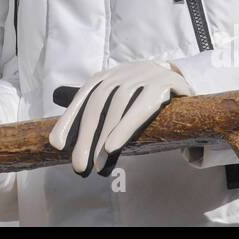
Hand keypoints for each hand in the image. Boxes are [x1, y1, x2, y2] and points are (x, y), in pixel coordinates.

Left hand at [48, 60, 191, 176]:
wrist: (182, 80)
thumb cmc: (143, 96)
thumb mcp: (118, 99)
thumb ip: (93, 112)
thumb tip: (57, 138)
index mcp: (109, 76)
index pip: (83, 96)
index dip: (69, 120)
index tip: (57, 145)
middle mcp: (123, 72)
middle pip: (98, 104)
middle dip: (85, 136)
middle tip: (79, 166)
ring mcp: (144, 74)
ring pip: (117, 106)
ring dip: (104, 137)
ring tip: (98, 165)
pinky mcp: (165, 82)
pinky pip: (142, 106)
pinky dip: (124, 127)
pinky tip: (112, 146)